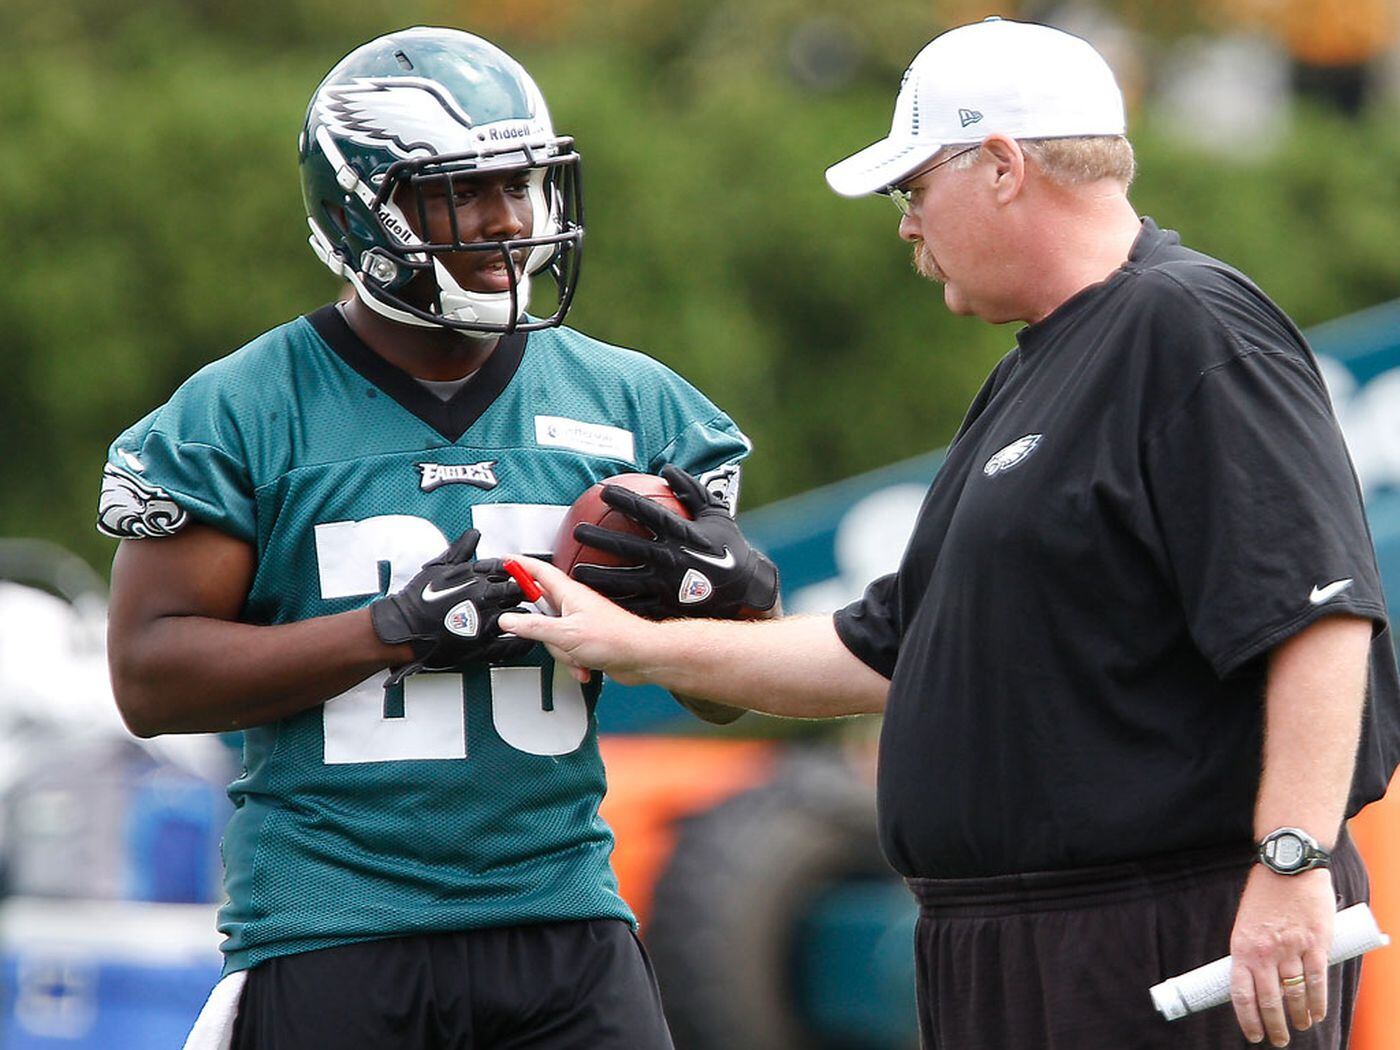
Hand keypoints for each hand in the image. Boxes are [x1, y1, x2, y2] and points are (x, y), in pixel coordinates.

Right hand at [370, 528, 532, 684]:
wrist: (403, 628)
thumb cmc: (417, 599)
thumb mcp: (438, 567)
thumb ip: (460, 550)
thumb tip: (472, 535)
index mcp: (476, 577)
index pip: (506, 569)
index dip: (514, 572)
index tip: (518, 575)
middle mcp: (483, 598)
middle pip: (517, 591)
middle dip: (522, 592)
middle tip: (526, 595)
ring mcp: (484, 623)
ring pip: (519, 616)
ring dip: (524, 615)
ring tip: (525, 616)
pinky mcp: (482, 646)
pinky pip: (511, 646)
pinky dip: (521, 643)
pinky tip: (524, 640)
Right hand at [496, 556, 652, 684]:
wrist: (641, 657)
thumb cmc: (615, 639)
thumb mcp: (565, 634)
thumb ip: (533, 626)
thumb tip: (509, 620)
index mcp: (569, 594)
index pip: (538, 572)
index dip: (520, 565)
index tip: (505, 560)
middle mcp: (574, 605)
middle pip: (541, 611)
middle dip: (543, 631)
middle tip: (550, 637)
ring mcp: (580, 624)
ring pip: (552, 636)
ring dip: (562, 652)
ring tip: (576, 654)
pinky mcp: (585, 641)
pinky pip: (567, 651)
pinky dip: (573, 662)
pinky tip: (584, 666)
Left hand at [571, 464, 777, 618]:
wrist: (749, 591)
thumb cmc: (731, 549)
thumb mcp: (717, 515)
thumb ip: (692, 491)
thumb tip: (668, 471)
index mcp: (682, 534)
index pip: (647, 513)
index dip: (624, 500)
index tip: (604, 491)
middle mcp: (670, 559)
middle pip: (626, 548)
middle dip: (599, 539)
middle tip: (577, 532)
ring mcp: (666, 586)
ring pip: (624, 582)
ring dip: (598, 577)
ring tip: (577, 573)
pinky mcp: (666, 607)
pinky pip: (636, 605)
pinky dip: (615, 603)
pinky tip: (595, 602)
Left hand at [1228, 866, 1335, 1045]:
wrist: (1287, 866)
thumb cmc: (1264, 895)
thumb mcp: (1245, 923)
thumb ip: (1250, 951)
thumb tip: (1252, 981)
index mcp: (1241, 947)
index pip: (1241, 994)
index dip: (1248, 1020)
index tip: (1254, 1036)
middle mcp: (1264, 952)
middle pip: (1269, 1002)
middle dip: (1275, 1027)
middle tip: (1280, 1039)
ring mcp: (1291, 948)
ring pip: (1295, 995)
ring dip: (1299, 1017)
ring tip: (1301, 1025)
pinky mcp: (1316, 943)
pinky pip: (1318, 981)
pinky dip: (1319, 1003)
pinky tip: (1318, 1013)